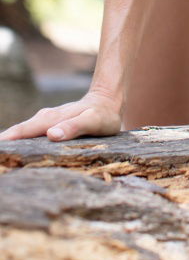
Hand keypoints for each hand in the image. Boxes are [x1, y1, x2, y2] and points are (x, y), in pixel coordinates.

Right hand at [0, 90, 121, 142]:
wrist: (108, 101)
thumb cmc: (103, 114)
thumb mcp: (94, 121)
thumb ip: (74, 127)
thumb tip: (51, 135)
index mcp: (51, 119)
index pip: (23, 132)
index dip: (7, 141)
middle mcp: (44, 119)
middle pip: (17, 133)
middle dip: (3, 144)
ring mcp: (45, 122)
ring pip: (21, 133)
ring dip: (9, 144)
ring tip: (2, 159)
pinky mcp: (48, 126)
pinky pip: (29, 135)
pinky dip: (19, 143)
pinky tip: (14, 154)